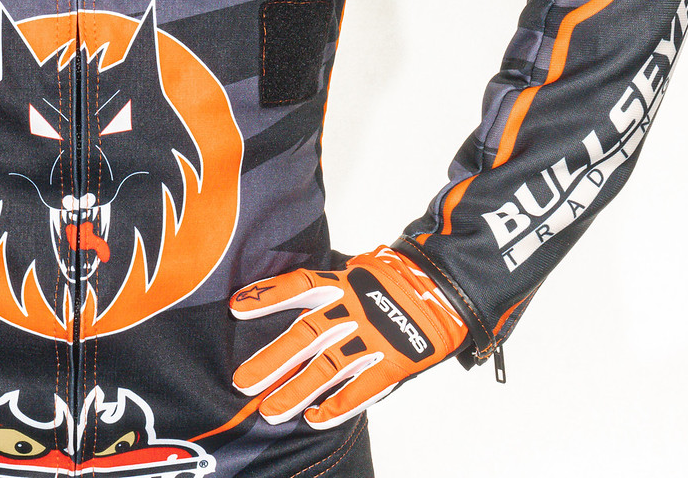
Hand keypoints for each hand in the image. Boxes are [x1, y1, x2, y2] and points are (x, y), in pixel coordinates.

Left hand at [229, 246, 468, 429]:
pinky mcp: (395, 360)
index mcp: (345, 282)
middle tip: (243, 383)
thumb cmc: (402, 279)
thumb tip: (300, 293)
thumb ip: (335, 285)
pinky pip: (363, 388)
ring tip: (271, 411)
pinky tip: (316, 418)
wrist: (450, 288)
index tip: (237, 307)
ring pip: (328, 368)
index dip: (268, 296)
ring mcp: (374, 336)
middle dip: (272, 361)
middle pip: (306, 335)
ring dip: (297, 392)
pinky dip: (339, 405)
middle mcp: (355, 309)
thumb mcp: (364, 270)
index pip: (300, 285)